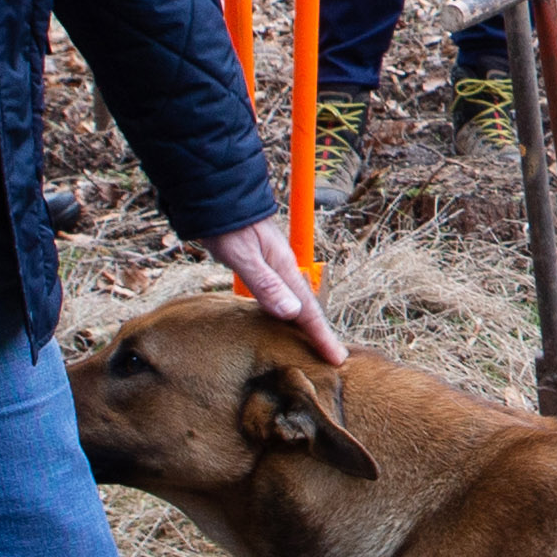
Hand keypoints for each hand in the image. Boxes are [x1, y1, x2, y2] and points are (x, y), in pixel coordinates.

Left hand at [203, 218, 349, 364]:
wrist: (218, 198)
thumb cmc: (228, 226)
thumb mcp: (244, 256)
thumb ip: (266, 283)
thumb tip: (292, 311)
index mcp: (285, 268)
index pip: (308, 309)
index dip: (322, 335)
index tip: (337, 358)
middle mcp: (285, 268)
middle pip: (307, 306)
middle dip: (320, 333)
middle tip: (332, 359)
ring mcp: (275, 267)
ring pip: (296, 301)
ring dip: (305, 324)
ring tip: (312, 344)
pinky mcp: (263, 266)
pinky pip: (282, 295)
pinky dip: (289, 312)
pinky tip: (283, 319)